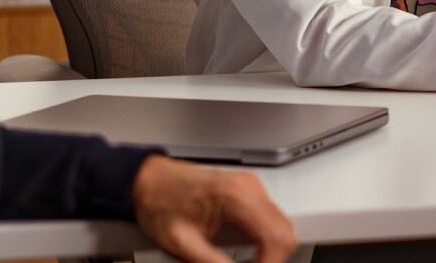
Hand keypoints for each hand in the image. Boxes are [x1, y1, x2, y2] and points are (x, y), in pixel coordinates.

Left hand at [132, 155, 296, 262]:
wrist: (149, 181)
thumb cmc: (160, 203)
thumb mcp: (183, 244)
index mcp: (236, 196)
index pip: (276, 237)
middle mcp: (250, 187)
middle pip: (286, 232)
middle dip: (272, 260)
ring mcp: (253, 187)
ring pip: (283, 226)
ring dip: (270, 251)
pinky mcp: (250, 192)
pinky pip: (272, 220)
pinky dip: (266, 240)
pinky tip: (247, 252)